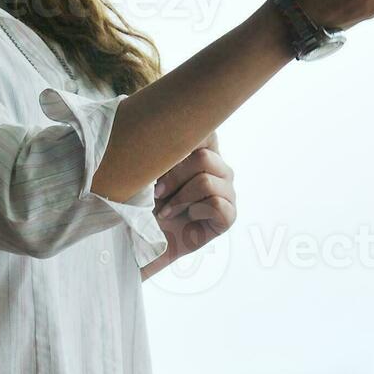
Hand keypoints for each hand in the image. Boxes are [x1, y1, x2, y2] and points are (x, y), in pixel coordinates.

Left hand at [141, 130, 234, 279]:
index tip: (160, 160)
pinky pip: (216, 204)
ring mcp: (227, 192)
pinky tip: (186, 218)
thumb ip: (167, 151)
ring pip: (206, 181)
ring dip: (180, 197)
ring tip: (166, 210)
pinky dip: (194, 210)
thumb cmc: (145, 202)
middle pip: (203, 157)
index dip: (185, 143)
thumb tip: (171, 133)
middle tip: (156, 192)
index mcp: (205, 152)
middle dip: (174, 176)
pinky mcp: (229, 216)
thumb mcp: (152, 170)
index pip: (208, 133)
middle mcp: (220, 169)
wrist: (143, 239)